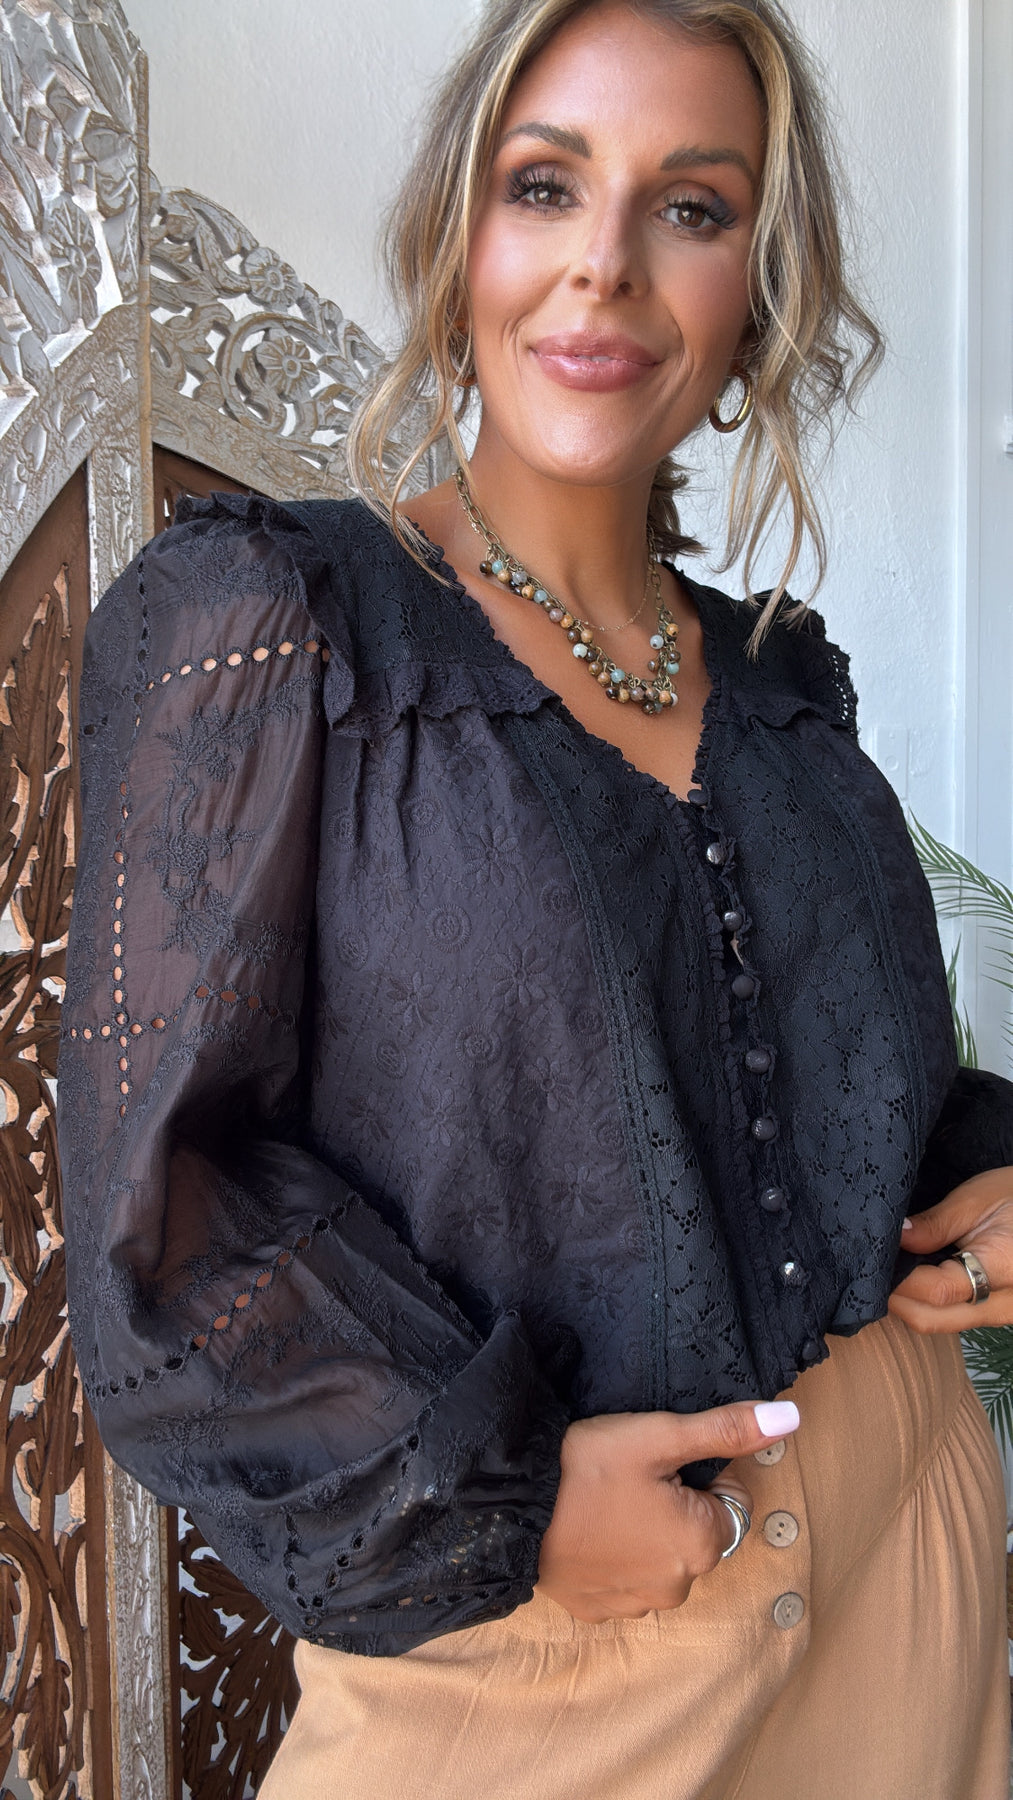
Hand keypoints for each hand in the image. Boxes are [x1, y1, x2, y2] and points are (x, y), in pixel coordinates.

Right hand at [536, 1398, 799, 1622]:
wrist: (508, 1506)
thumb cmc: (587, 1466)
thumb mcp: (660, 1435)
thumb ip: (727, 1430)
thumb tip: (790, 1419)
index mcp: (702, 1543)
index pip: (728, 1506)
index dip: (700, 1479)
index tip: (662, 1465)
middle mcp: (679, 1587)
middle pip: (696, 1538)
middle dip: (675, 1510)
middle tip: (631, 1481)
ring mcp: (636, 1605)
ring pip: (661, 1563)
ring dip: (646, 1538)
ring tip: (606, 1504)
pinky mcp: (598, 1612)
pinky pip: (624, 1584)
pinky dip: (614, 1562)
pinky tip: (589, 1532)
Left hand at [888, 1165, 1012, 1330]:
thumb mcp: (978, 1198)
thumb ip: (935, 1224)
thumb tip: (895, 1239)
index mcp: (1004, 1267)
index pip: (938, 1290)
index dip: (899, 1281)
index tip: (872, 1263)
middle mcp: (1006, 1304)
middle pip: (933, 1320)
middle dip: (897, 1299)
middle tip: (872, 1271)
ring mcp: (1003, 1314)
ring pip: (941, 1323)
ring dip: (910, 1304)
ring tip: (891, 1271)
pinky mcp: (997, 1312)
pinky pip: (954, 1317)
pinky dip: (928, 1303)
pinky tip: (914, 1278)